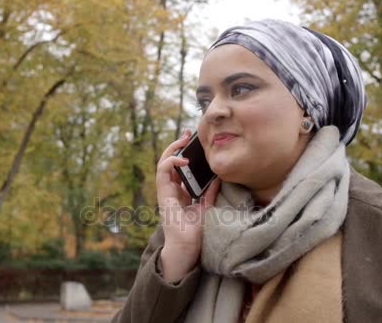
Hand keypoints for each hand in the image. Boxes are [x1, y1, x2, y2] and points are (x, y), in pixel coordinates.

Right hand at [155, 129, 220, 281]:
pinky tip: (183, 159)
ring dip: (171, 149)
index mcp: (179, 192)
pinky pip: (162, 173)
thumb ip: (210, 193)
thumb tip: (219, 178)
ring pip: (163, 164)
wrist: (187, 248)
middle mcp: (170, 190)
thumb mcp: (206, 207)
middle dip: (176, 146)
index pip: (178, 168)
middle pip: (169, 162)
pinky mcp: (163, 195)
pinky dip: (170, 163)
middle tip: (188, 133)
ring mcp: (165, 192)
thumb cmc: (195, 233)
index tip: (193, 141)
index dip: (184, 153)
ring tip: (183, 140)